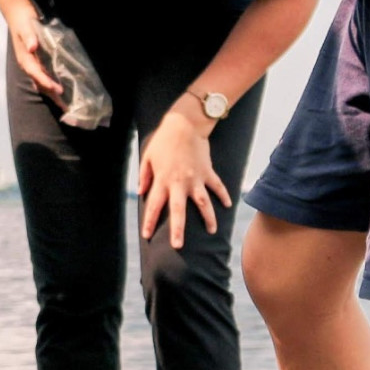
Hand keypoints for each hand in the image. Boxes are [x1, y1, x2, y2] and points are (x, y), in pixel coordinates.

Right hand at [6, 5, 63, 105]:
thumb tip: (32, 47)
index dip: (46, 82)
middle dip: (52, 94)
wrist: (17, 14)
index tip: (57, 89)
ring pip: (42, 83)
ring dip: (53, 93)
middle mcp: (27, 64)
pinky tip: (61, 90)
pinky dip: (52, 85)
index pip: (36, 73)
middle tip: (65, 106)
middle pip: (40, 83)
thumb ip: (29, 36)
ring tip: (65, 104)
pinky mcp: (37, 62)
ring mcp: (32, 64)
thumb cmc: (22, 20)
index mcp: (24, 59)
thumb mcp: (26, 26)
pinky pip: (44, 77)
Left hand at [138, 109, 229, 249]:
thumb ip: (144, 176)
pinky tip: (228, 206)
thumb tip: (142, 192)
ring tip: (212, 232)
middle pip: (179, 210)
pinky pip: (217, 186)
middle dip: (178, 229)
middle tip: (178, 246)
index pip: (154, 205)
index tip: (147, 235)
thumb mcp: (148, 156)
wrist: (185, 124)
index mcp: (163, 180)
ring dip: (208, 218)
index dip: (150, 221)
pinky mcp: (208, 172)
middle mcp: (180, 182)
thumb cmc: (164, 140)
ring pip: (203, 203)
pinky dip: (223, 195)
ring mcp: (196, 178)